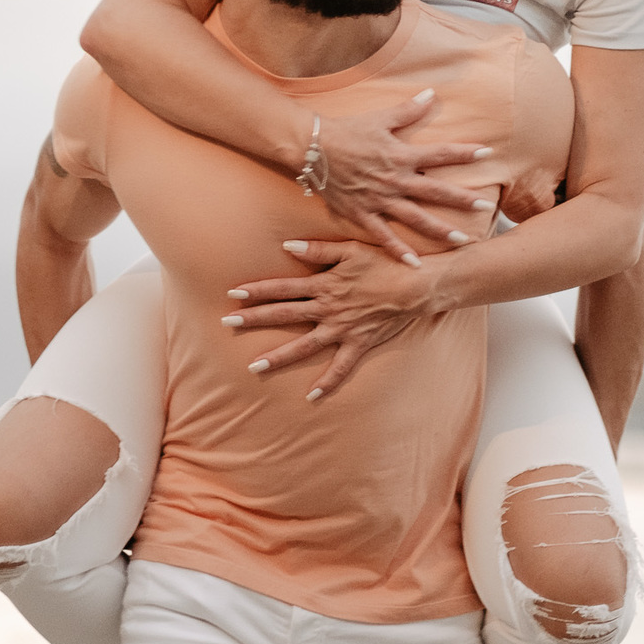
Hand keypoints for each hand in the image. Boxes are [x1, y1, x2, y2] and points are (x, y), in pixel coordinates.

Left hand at [222, 238, 446, 399]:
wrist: (417, 286)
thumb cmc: (385, 263)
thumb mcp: (351, 249)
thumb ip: (318, 250)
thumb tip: (287, 247)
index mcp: (324, 284)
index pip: (283, 287)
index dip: (257, 290)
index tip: (232, 294)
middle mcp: (328, 309)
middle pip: (285, 314)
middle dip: (254, 319)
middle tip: (227, 324)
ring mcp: (342, 329)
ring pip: (304, 346)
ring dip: (278, 356)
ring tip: (254, 367)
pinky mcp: (359, 344)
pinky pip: (341, 369)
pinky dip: (327, 383)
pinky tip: (311, 396)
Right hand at [316, 92, 494, 261]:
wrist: (312, 149)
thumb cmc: (347, 131)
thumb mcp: (380, 118)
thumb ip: (408, 110)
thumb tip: (431, 94)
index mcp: (401, 155)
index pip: (439, 153)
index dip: (464, 152)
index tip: (487, 153)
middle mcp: (395, 180)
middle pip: (435, 191)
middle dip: (462, 198)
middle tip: (486, 207)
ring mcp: (379, 200)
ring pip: (416, 218)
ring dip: (440, 230)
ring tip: (462, 240)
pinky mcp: (363, 213)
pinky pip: (383, 236)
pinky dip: (398, 250)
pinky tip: (415, 264)